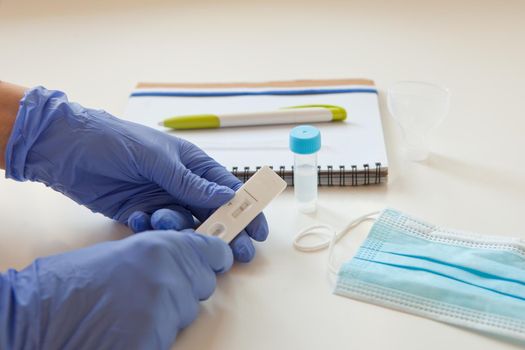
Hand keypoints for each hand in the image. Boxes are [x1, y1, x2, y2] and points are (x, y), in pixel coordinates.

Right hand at [0, 230, 231, 349]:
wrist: (34, 317)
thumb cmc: (69, 283)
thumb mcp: (122, 252)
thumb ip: (161, 254)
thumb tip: (188, 261)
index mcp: (160, 247)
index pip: (213, 253)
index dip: (214, 257)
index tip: (216, 260)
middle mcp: (169, 275)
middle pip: (203, 285)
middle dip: (186, 288)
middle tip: (155, 291)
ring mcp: (163, 310)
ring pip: (187, 313)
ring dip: (168, 314)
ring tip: (131, 311)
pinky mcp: (153, 340)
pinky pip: (170, 336)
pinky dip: (155, 335)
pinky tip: (128, 329)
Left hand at [5, 86, 267, 261]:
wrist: (67, 148)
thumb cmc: (117, 141)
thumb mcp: (157, 159)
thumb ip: (191, 182)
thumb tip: (228, 198)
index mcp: (192, 164)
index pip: (227, 190)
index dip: (245, 211)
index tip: (257, 232)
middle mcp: (181, 184)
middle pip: (212, 213)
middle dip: (225, 232)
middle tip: (237, 254)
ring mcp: (162, 200)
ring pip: (186, 225)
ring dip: (181, 229)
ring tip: (162, 220)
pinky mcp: (141, 214)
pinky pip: (158, 230)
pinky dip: (153, 229)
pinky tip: (139, 218)